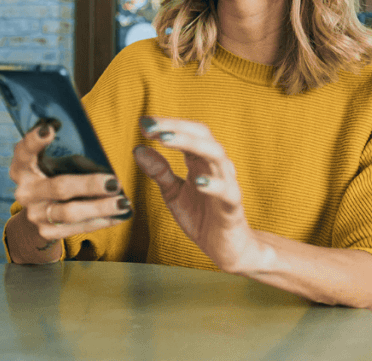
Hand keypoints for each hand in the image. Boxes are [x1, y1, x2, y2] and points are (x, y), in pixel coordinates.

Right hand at [9, 121, 131, 250]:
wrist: (40, 213)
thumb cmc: (55, 176)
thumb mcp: (60, 163)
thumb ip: (77, 161)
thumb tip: (109, 170)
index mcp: (23, 167)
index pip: (25, 150)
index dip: (35, 139)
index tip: (50, 128)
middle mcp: (25, 191)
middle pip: (59, 186)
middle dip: (89, 185)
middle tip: (114, 182)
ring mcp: (35, 214)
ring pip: (70, 213)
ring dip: (100, 208)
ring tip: (123, 202)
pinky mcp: (46, 231)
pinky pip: (78, 228)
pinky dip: (102, 221)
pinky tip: (121, 215)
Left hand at [134, 116, 255, 272]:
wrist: (226, 249)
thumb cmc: (202, 216)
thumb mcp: (173, 193)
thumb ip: (159, 171)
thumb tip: (138, 149)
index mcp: (200, 161)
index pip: (187, 132)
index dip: (167, 125)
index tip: (143, 123)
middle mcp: (215, 167)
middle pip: (202, 135)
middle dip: (176, 127)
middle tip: (151, 127)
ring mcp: (227, 184)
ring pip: (216, 155)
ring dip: (190, 144)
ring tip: (165, 140)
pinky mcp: (233, 207)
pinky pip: (227, 191)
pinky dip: (213, 184)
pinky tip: (197, 181)